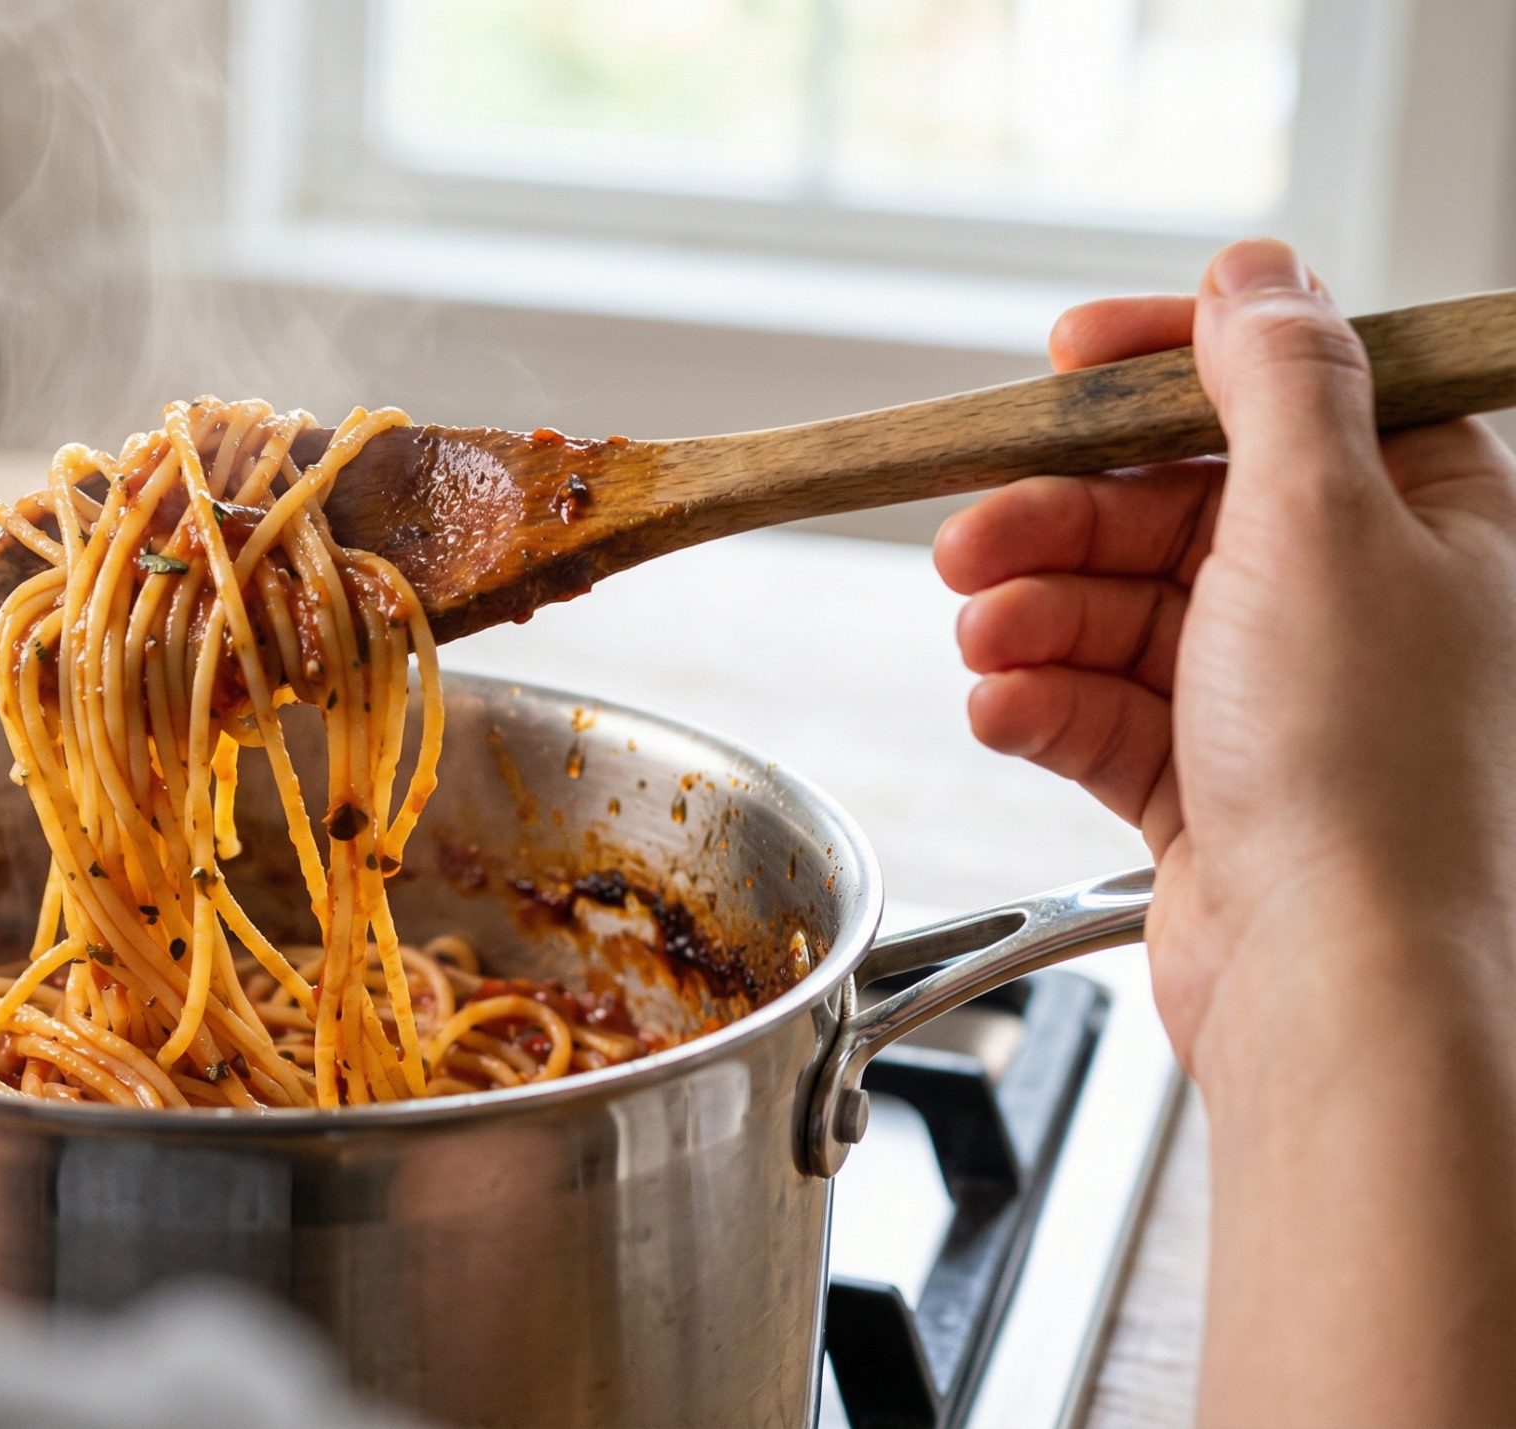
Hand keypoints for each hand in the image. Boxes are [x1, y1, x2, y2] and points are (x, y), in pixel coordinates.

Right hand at [934, 239, 1515, 1085]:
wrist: (1341, 984)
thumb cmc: (1367, 771)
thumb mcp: (1319, 522)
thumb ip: (1278, 380)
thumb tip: (1257, 269)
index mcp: (1423, 515)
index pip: (1279, 393)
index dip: (1164, 367)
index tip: (1065, 358)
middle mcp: (1356, 600)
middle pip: (1170, 506)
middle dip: (1057, 521)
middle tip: (968, 533)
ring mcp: (1278, 698)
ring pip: (1118, 611)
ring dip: (1034, 617)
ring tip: (983, 637)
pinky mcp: (1211, 786)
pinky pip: (1100, 710)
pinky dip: (1042, 703)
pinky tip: (1005, 709)